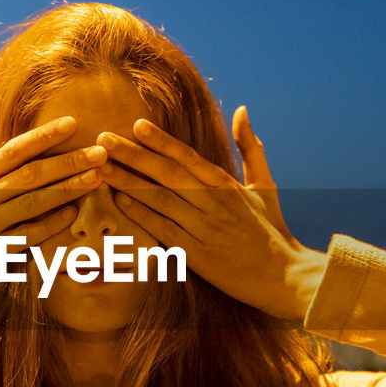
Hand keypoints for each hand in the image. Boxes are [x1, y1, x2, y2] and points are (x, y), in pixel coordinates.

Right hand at [0, 97, 108, 293]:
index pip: (14, 150)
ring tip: (97, 178)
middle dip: (69, 162)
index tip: (73, 123)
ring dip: (67, 191)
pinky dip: (49, 226)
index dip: (44, 136)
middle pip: (32, 176)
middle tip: (100, 151)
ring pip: (34, 205)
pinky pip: (25, 238)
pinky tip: (72, 214)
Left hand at [94, 105, 322, 320]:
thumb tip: (240, 111)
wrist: (284, 276)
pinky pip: (164, 230)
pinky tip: (120, 201)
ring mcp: (205, 228)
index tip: (135, 125)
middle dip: (132, 154)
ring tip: (102, 168)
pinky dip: (142, 215)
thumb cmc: (271, 230)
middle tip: (103, 140)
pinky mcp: (199, 255)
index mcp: (226, 185)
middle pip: (167, 173)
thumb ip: (251, 148)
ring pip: (160, 199)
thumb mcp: (265, 185)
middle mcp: (214, 202)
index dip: (160, 140)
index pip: (188, 157)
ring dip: (128, 181)